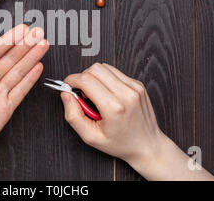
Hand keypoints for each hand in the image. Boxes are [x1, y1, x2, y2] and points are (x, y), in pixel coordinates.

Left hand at [0, 25, 48, 180]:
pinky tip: (38, 67)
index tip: (21, 29)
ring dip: (31, 57)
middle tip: (38, 32)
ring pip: (18, 71)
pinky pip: (21, 90)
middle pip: (9, 59)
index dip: (8, 39)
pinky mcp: (6, 108)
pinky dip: (30, 78)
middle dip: (24, 45)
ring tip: (43, 44)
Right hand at [60, 63, 213, 180]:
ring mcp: (134, 87)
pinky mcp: (137, 84)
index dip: (72, 80)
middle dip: (82, 78)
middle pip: (94, 69)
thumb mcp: (91, 137)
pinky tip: (107, 93)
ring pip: (104, 67)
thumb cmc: (121, 143)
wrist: (147, 145)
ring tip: (95, 94)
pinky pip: (115, 72)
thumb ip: (73, 116)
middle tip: (82, 93)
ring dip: (94, 77)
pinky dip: (106, 79)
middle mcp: (126, 94)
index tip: (68, 86)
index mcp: (114, 108)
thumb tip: (66, 96)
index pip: (86, 80)